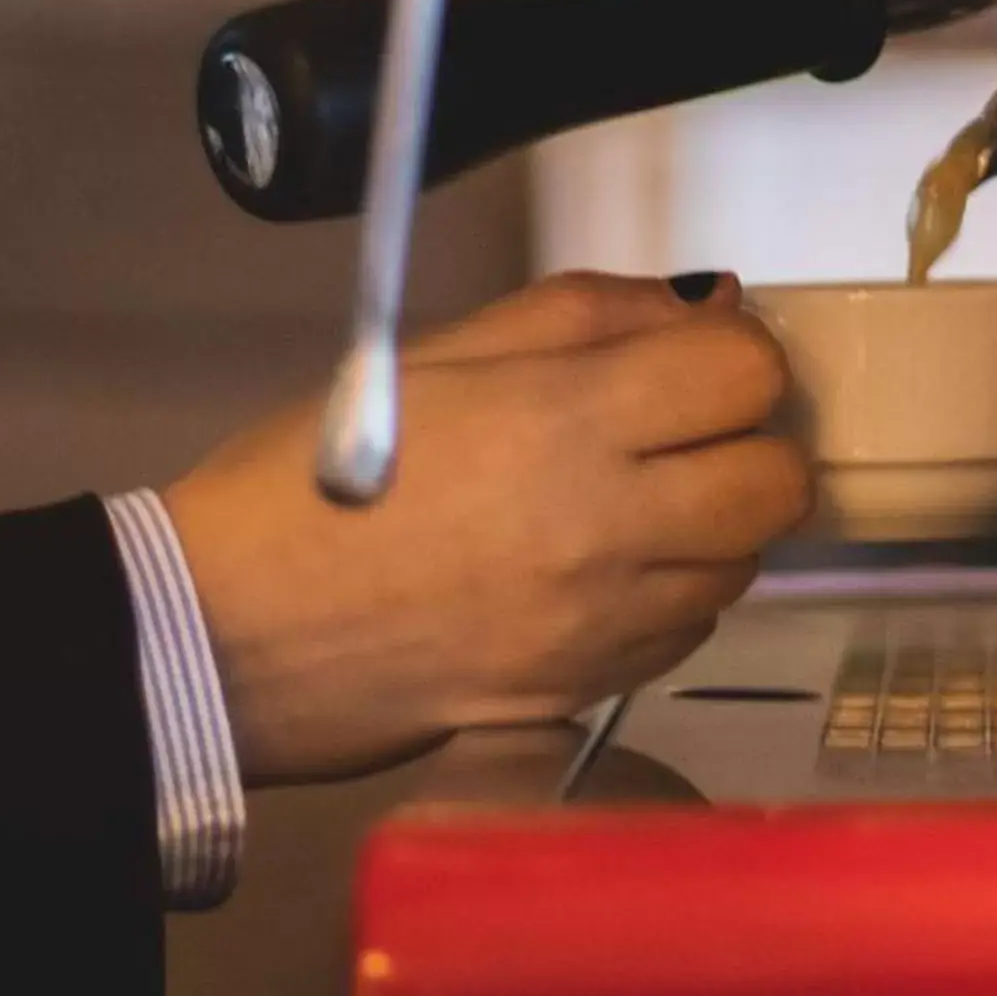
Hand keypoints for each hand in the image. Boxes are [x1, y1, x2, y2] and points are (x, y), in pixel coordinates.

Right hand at [162, 273, 809, 784]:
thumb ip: (583, 316)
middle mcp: (605, 527)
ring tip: (635, 504)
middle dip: (750, 443)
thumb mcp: (435, 354)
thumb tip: (703, 303)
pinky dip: (669, 598)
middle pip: (777, 481)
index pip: (746, 373)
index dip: (736, 354)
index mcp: (566, 421)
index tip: (693, 361)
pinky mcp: (581, 692)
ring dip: (713, 527)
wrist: (219, 636)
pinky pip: (683, 636)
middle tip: (685, 434)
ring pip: (742, 566)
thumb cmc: (307, 481)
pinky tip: (601, 572)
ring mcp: (600, 624)